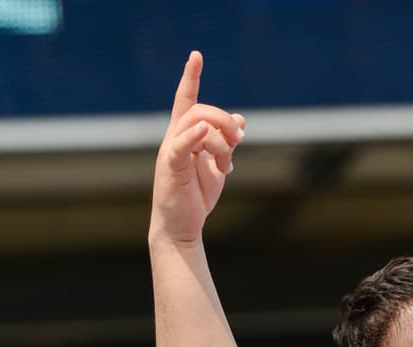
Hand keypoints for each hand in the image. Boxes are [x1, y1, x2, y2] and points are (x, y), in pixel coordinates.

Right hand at [150, 50, 246, 244]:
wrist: (182, 225)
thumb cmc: (196, 195)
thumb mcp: (218, 165)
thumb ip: (227, 142)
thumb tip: (241, 119)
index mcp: (186, 136)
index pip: (186, 99)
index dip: (191, 78)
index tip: (196, 56)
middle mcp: (176, 138)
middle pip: (201, 111)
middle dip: (226, 121)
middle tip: (241, 141)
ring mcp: (171, 151)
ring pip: (199, 125)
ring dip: (222, 140)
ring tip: (227, 165)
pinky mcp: (171, 167)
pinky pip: (181, 145)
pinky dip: (194, 136)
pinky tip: (204, 132)